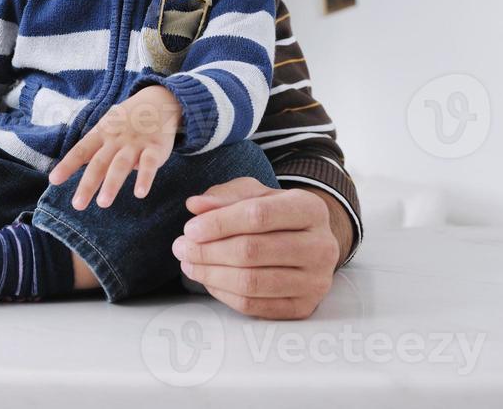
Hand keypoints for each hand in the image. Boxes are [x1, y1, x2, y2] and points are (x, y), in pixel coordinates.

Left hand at [47, 85, 181, 209]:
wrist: (158, 102)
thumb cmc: (126, 122)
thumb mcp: (107, 128)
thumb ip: (94, 149)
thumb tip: (75, 167)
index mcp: (101, 134)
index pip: (81, 150)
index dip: (67, 165)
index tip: (53, 180)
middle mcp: (116, 140)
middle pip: (99, 163)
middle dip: (88, 184)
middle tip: (77, 205)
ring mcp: (135, 144)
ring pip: (121, 165)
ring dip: (112, 184)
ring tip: (103, 203)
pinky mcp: (155, 148)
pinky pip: (149, 164)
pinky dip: (145, 178)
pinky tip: (140, 193)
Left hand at [172, 178, 339, 319]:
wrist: (308, 243)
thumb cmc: (275, 214)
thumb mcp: (254, 194)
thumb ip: (224, 196)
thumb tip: (195, 206)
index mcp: (310, 209)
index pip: (259, 215)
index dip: (219, 223)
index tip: (190, 229)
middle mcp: (321, 246)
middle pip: (253, 251)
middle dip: (208, 250)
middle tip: (181, 247)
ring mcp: (316, 282)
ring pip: (251, 282)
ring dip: (211, 274)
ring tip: (189, 264)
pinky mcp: (304, 308)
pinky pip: (254, 306)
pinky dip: (223, 294)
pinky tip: (208, 279)